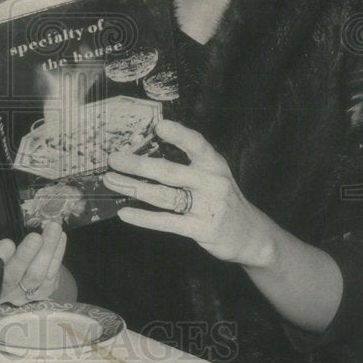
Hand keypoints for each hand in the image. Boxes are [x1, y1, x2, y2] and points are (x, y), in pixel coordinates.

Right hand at [0, 221, 66, 304]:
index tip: (7, 243)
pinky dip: (57, 253)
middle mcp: (3, 292)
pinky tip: (61, 236)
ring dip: (47, 251)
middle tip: (36, 237)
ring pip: (36, 276)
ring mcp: (24, 295)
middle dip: (26, 255)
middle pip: (13, 277)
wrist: (20, 271)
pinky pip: (51, 275)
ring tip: (53, 228)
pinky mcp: (42, 292)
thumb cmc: (2, 254)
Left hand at [102, 119, 273, 266]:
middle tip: (114, 159)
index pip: (197, 145)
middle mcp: (212, 183)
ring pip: (163, 196)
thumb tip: (145, 152)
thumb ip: (188, 164)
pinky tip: (125, 213)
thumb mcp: (214, 176)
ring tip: (111, 181)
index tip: (160, 126)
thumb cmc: (223, 199)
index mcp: (214, 165)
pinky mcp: (202, 230)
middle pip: (169, 171)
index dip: (179, 135)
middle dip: (137, 165)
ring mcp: (208, 207)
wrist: (252, 236)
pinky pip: (167, 222)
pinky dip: (144, 218)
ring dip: (133, 188)